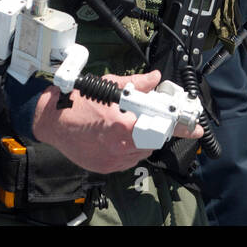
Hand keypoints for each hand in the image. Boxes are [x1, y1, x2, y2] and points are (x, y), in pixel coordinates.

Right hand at [30, 70, 201, 174]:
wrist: (51, 121)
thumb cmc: (77, 102)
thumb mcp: (109, 86)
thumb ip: (136, 84)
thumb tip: (155, 78)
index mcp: (123, 125)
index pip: (161, 127)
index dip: (181, 127)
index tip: (194, 128)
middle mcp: (120, 146)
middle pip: (154, 140)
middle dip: (157, 129)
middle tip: (153, 120)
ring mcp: (113, 160)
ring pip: (143, 151)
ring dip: (144, 139)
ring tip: (131, 125)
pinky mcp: (106, 168)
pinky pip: (129, 160)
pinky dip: (131, 149)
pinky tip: (121, 136)